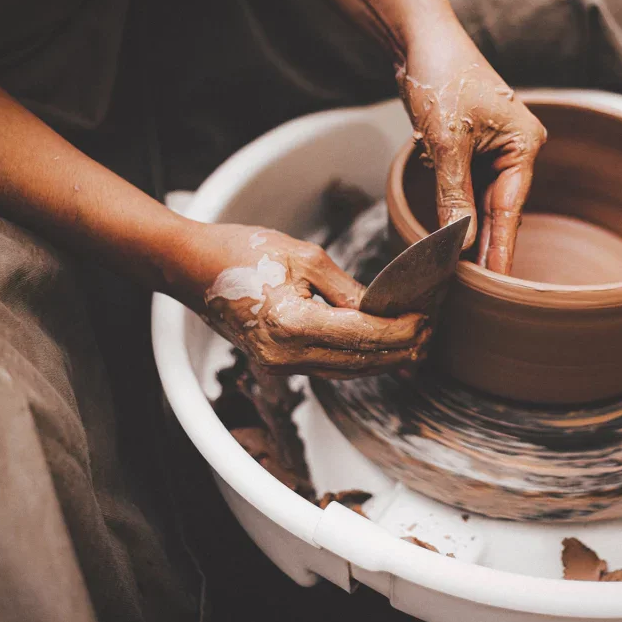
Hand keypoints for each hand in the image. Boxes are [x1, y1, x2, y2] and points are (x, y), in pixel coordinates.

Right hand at [170, 223, 429, 377]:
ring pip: (348, 370)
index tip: (429, 318)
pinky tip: (382, 348)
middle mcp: (286, 356)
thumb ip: (347, 290)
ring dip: (384, 358)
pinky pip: (330, 366)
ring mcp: (280, 365)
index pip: (365, 336)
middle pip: (362, 362)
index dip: (403, 330)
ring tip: (416, 339)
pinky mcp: (278, 363)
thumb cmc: (240, 251)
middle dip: (402, 348)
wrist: (189, 268)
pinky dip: (360, 358)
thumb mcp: (303, 256)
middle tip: (432, 329)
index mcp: (293, 325)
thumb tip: (385, 309)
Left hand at [397, 23, 546, 274]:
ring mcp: (494, 149)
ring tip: (462, 271)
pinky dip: (458, 209)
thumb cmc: (441, 77)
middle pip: (499, 209)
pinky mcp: (471, 147)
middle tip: (477, 288)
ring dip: (469, 230)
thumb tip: (461, 242)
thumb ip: (455, 196)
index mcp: (524, 144)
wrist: (419, 39)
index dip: (501, 248)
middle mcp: (516, 149)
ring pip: (482, 201)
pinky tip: (451, 236)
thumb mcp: (447, 143)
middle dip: (485, 245)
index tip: (499, 284)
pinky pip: (467, 188)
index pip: (510, 209)